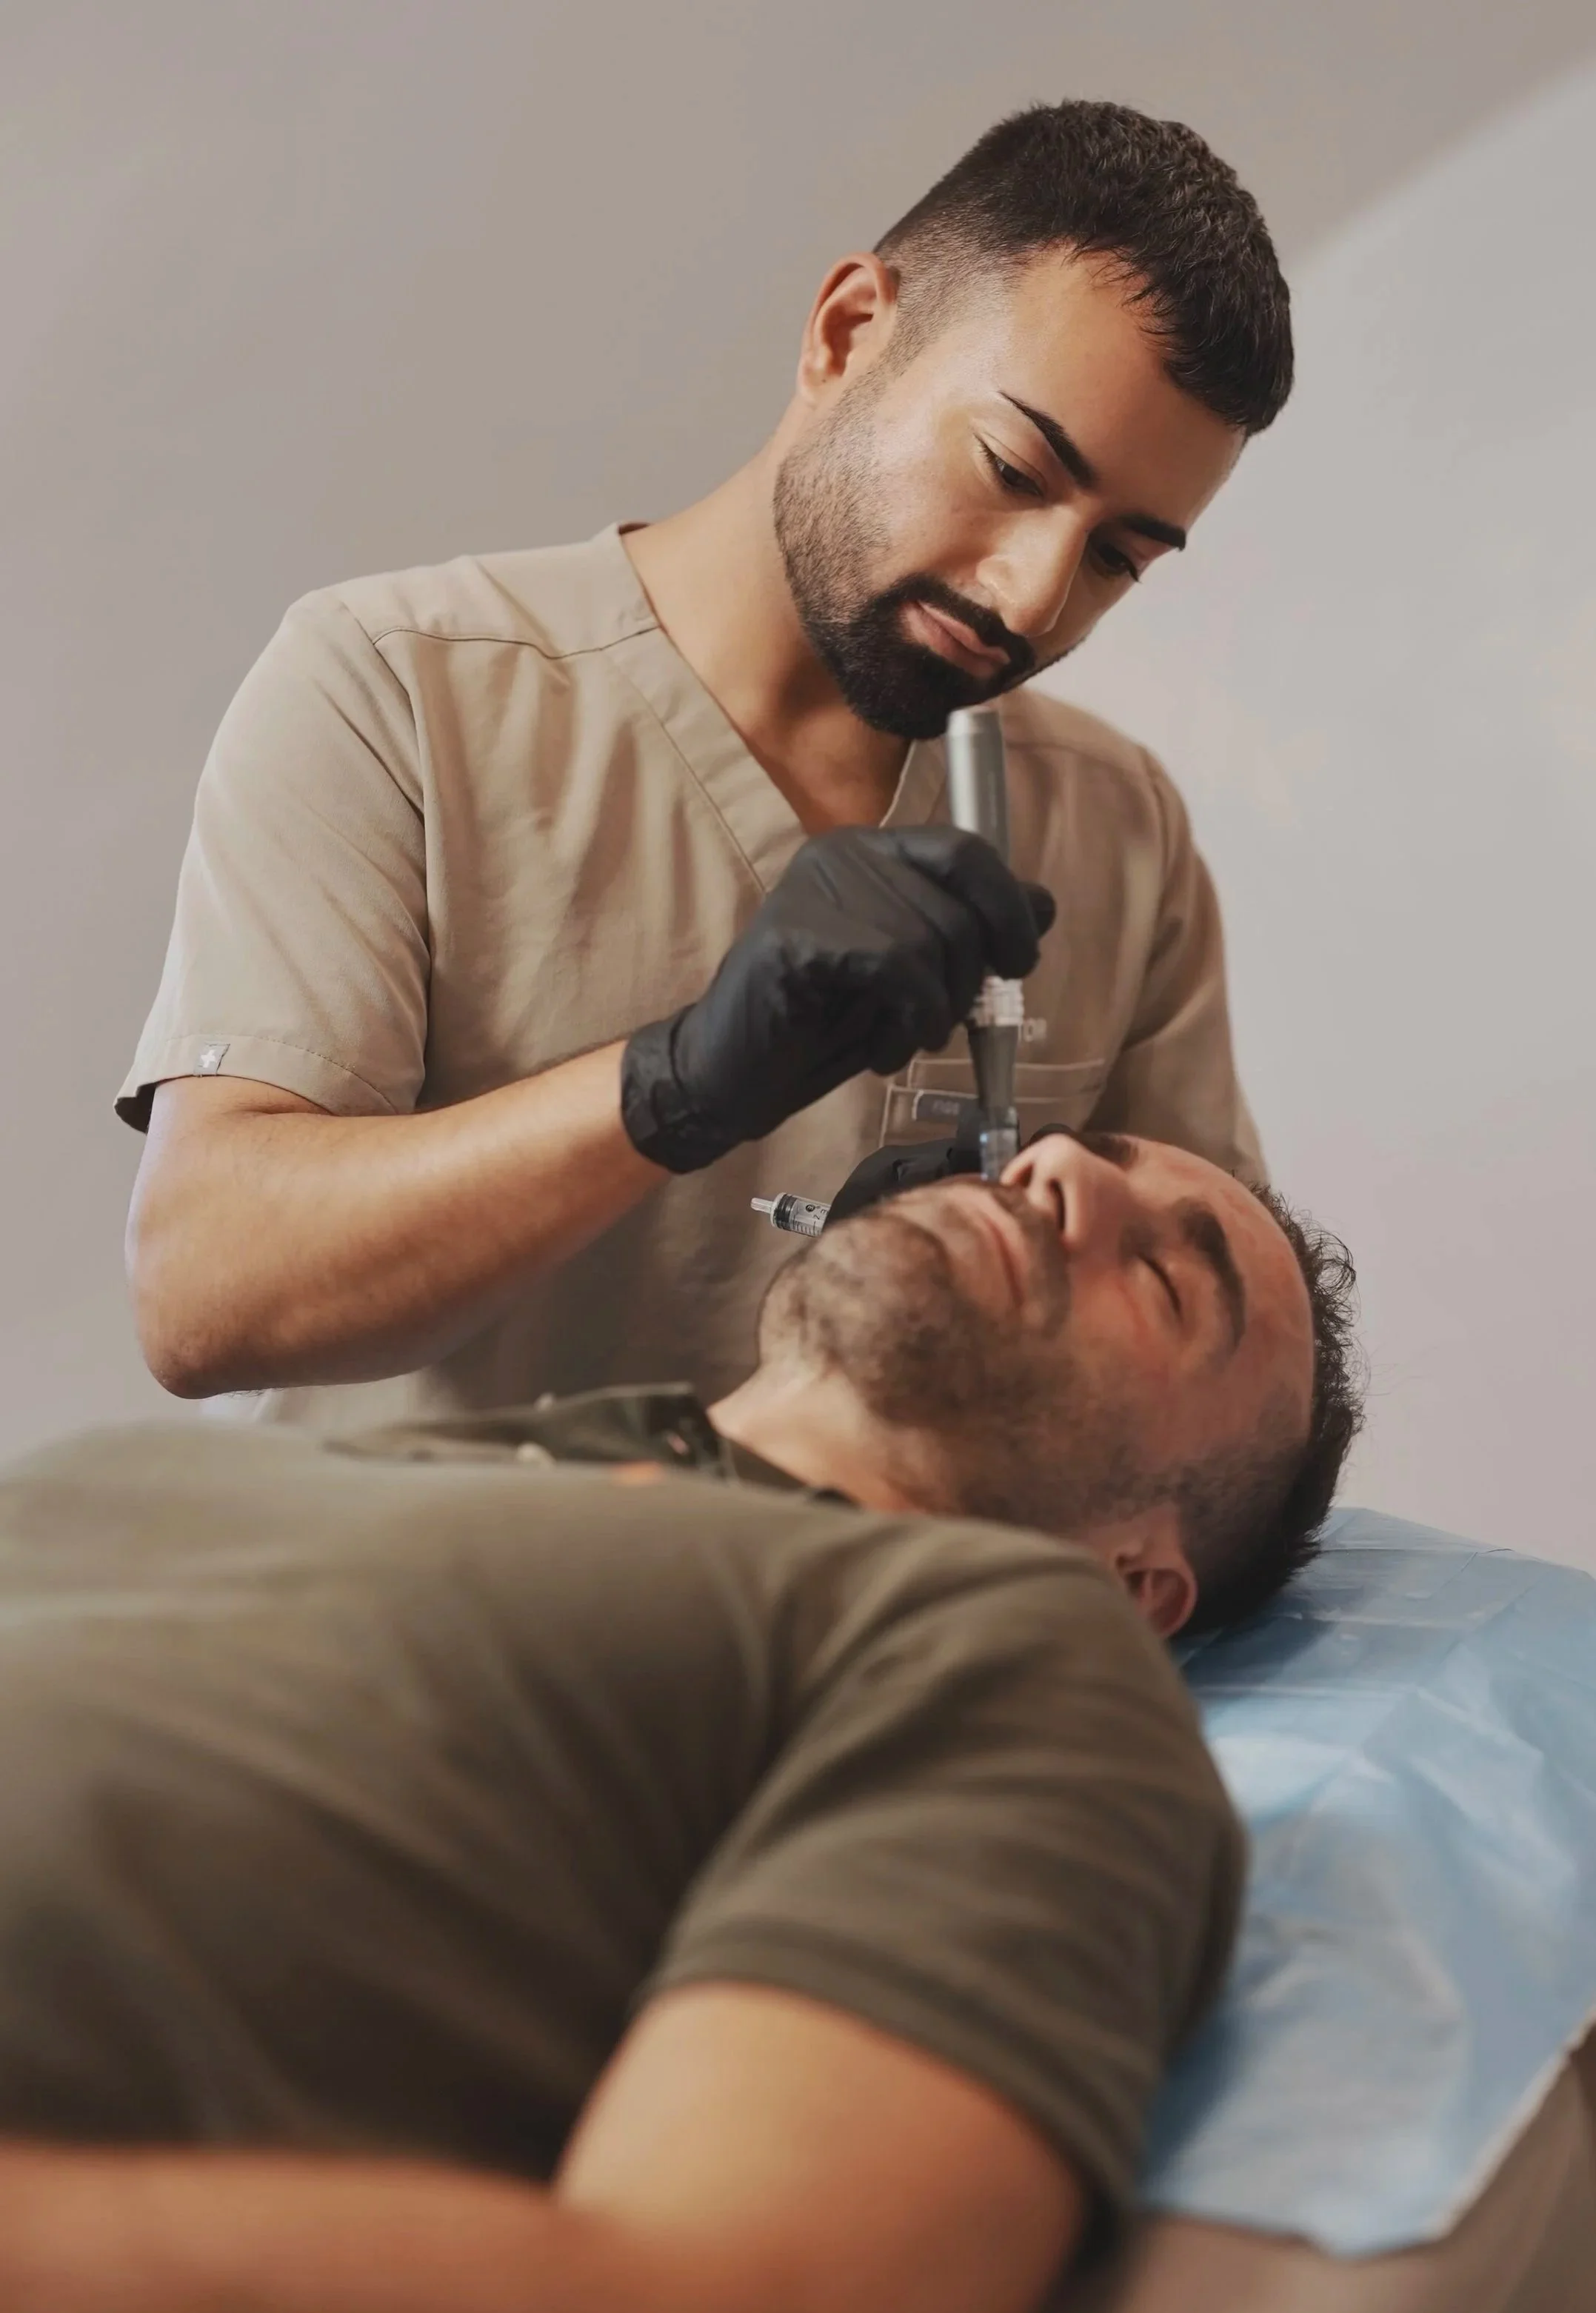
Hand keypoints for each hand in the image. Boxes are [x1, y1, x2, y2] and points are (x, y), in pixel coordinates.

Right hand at [620, 827, 1055, 1173]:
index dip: (1008, 907)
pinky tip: (883, 1050)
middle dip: (969, 981)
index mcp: (873, 851)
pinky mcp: (794, 933)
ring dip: (932, 1012)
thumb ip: (971, 933)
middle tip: (938, 1024)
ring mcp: (813, 887)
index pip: (968, 851)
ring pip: (929, 940)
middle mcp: (842, 853)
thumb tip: (1043, 904)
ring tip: (902, 1041)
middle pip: (958, 905)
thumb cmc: (825, 1024)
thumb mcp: (915, 976)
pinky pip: (892, 964)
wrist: (735, 1074)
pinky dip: (905, 1019)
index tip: (1018, 962)